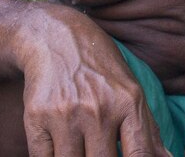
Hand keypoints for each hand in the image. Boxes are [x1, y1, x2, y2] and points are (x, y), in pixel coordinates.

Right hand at [19, 16, 169, 156]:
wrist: (57, 38)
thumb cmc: (101, 70)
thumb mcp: (131, 91)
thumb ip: (148, 129)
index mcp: (128, 103)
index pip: (140, 155)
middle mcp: (99, 109)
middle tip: (101, 153)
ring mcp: (67, 115)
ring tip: (82, 150)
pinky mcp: (36, 118)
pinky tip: (60, 150)